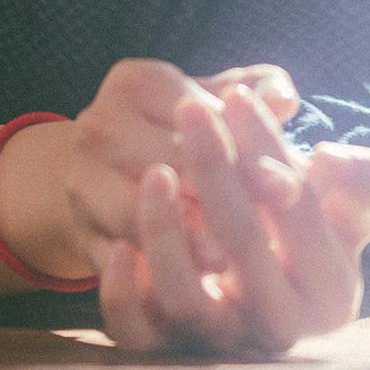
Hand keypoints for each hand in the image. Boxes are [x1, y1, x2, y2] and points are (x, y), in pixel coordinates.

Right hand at [0, 60, 300, 282]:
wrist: (101, 175)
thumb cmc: (175, 134)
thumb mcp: (209, 103)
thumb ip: (254, 93)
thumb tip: (285, 96)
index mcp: (136, 82)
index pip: (198, 117)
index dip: (247, 153)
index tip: (290, 188)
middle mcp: (98, 126)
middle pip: (167, 167)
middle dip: (221, 202)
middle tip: (271, 237)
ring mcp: (82, 183)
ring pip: (136, 216)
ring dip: (184, 242)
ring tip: (228, 262)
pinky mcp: (79, 234)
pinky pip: (114, 262)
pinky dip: (151, 276)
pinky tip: (190, 286)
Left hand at [96, 81, 369, 358]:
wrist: (249, 279)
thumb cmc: (299, 228)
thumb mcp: (348, 204)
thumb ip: (362, 179)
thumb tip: (329, 161)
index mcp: (330, 295)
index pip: (299, 209)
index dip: (268, 148)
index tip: (240, 96)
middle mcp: (277, 329)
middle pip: (246, 248)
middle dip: (218, 170)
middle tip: (193, 109)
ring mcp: (219, 346)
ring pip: (187, 302)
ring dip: (166, 233)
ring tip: (156, 173)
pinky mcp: (165, 354)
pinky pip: (138, 337)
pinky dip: (123, 297)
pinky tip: (118, 248)